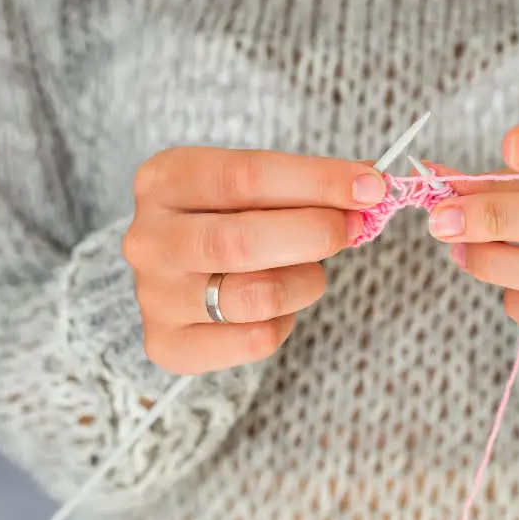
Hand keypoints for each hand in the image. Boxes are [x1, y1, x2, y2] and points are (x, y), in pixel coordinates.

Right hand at [123, 148, 386, 373]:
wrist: (177, 270)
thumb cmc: (226, 215)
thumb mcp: (251, 185)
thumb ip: (303, 185)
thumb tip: (368, 187)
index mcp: (164, 180)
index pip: (245, 175)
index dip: (316, 181)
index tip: (370, 186)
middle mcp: (148, 238)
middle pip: (241, 241)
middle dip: (314, 233)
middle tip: (352, 229)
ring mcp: (154, 296)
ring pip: (254, 297)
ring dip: (306, 282)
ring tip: (310, 270)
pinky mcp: (168, 345)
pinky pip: (253, 341)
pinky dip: (285, 322)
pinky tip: (279, 306)